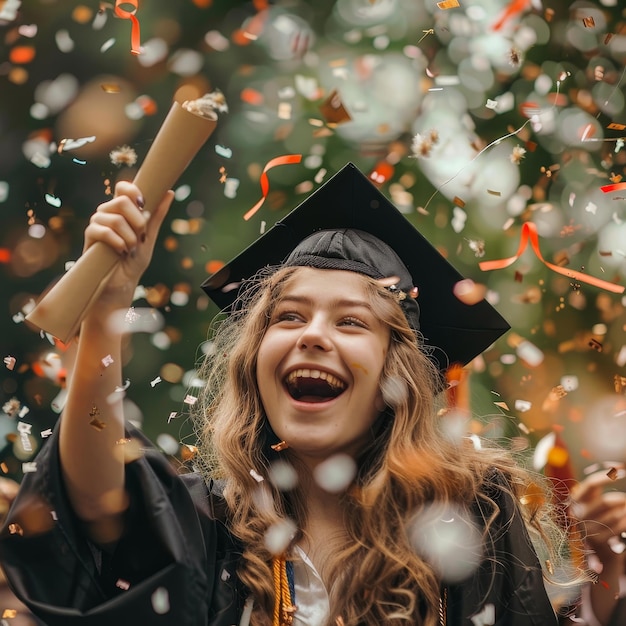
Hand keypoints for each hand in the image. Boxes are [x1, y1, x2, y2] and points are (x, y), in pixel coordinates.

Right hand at [83, 181, 173, 297]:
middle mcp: (108, 213)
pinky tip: (121, 251)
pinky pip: (103, 231)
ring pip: (114, 218)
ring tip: (131, 249)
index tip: (144, 204)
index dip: (133, 191)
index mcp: (122, 210)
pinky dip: (117, 242)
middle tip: (140, 236)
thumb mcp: (149, 237)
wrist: (121, 283)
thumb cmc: (134, 261)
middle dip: (138, 221)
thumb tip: (169, 193)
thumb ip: (156, 216)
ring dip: (129, 236)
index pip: (123, 188)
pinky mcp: (90, 236)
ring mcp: (97, 223)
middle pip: (121, 201)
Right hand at [570, 469, 625, 564]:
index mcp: (576, 500)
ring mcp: (588, 529)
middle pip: (606, 501)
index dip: (606, 477)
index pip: (590, 484)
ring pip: (616, 514)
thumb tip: (618, 467)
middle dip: (622, 499)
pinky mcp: (599, 541)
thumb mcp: (594, 501)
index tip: (622, 472)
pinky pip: (621, 526)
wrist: (599, 551)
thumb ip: (599, 486)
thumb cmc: (599, 518)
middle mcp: (578, 513)